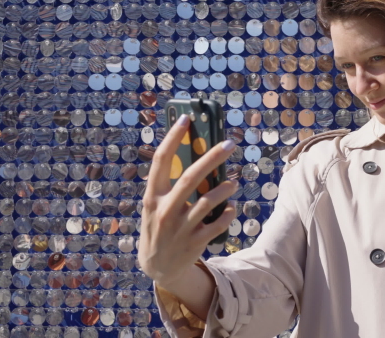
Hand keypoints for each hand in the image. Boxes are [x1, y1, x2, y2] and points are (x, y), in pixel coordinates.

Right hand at [138, 114, 238, 290]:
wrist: (157, 267)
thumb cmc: (159, 225)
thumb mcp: (155, 205)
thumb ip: (170, 184)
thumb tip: (197, 154)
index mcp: (151, 196)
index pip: (160, 161)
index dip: (173, 138)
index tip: (186, 118)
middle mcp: (164, 211)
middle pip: (190, 178)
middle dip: (212, 158)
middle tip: (230, 144)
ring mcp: (179, 229)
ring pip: (207, 202)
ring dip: (224, 189)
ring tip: (232, 183)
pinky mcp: (194, 243)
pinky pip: (218, 224)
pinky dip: (228, 214)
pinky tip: (231, 209)